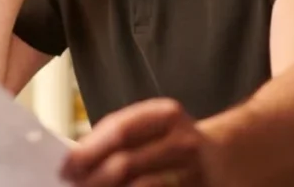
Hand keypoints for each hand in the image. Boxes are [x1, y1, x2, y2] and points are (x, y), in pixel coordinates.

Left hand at [60, 98, 218, 186]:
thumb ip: (119, 136)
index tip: (65, 166)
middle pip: (125, 163)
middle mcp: (183, 141)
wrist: (228, 156)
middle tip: (74, 185)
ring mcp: (193, 171)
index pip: (118, 130)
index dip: (87, 151)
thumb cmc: (175, 140)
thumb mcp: (153, 125)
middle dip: (92, 178)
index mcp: (166, 114)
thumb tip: (77, 160)